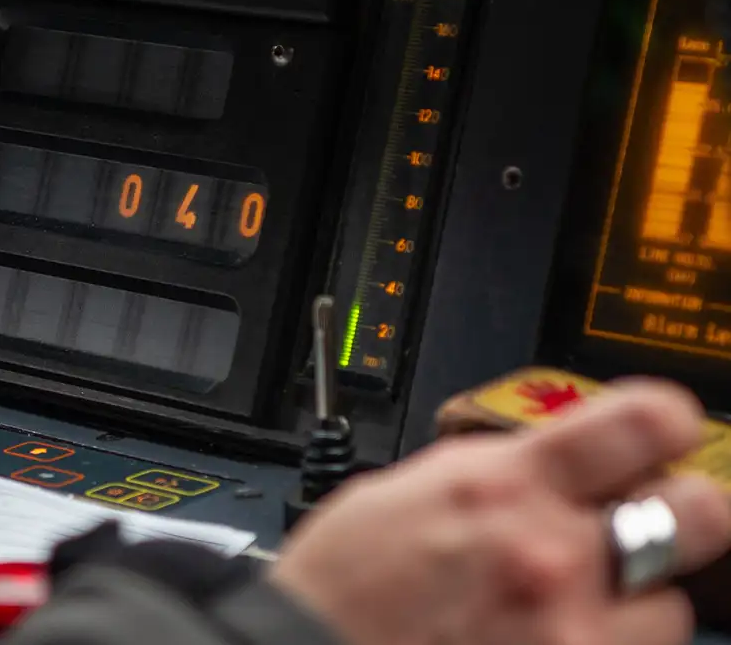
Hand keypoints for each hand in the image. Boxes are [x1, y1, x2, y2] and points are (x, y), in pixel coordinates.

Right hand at [269, 381, 730, 644]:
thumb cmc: (346, 579)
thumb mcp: (414, 485)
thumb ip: (504, 470)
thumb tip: (564, 463)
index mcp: (504, 483)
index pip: (640, 425)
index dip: (666, 420)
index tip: (667, 428)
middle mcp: (551, 556)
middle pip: (697, 515)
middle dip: (679, 510)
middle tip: (645, 518)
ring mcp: (568, 632)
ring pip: (671, 608)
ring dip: (632, 598)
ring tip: (569, 602)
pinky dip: (596, 641)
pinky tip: (542, 633)